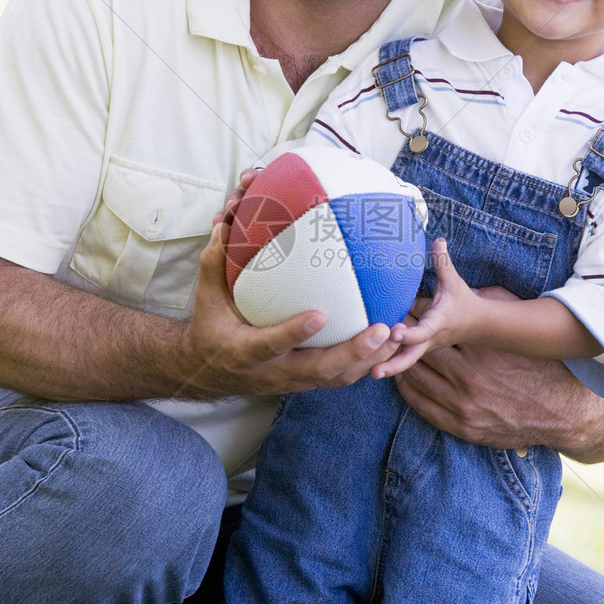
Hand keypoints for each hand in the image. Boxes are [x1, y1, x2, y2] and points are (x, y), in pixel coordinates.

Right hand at [177, 218, 400, 400]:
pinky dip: (367, 360)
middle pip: (318, 370)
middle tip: (382, 330)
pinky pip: (340, 375)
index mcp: (244, 352)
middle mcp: (272, 371)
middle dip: (353, 352)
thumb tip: (225, 223)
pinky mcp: (306, 381)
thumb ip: (215, 263)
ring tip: (398, 335)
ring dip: (370, 359)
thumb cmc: (209, 328)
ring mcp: (292, 380)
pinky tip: (390, 340)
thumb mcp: (205, 298)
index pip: (270, 343)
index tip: (319, 315)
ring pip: (337, 377)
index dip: (294, 333)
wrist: (209, 374)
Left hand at [372, 239, 478, 379]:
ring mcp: (423, 348)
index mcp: (437, 323)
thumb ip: (443, 261)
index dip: (409, 333)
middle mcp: (429, 339)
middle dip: (394, 365)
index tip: (394, 333)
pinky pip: (402, 359)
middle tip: (375, 371)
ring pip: (405, 363)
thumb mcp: (453, 281)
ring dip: (388, 368)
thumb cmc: (462, 301)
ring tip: (368, 374)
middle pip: (411, 357)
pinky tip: (367, 366)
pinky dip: (388, 362)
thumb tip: (437, 239)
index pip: (423, 332)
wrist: (477, 324)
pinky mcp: (417, 350)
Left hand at [391, 284, 536, 448]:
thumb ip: (492, 298)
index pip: (431, 327)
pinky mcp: (461, 425)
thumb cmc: (537, 366)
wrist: (558, 412)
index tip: (397, 307)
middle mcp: (467, 377)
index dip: (411, 316)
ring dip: (397, 365)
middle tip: (381, 327)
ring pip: (416, 379)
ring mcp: (462, 404)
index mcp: (479, 349)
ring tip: (383, 352)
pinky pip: (421, 405)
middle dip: (398, 339)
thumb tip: (473, 270)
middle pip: (418, 353)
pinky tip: (400, 378)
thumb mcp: (517, 329)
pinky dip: (407, 390)